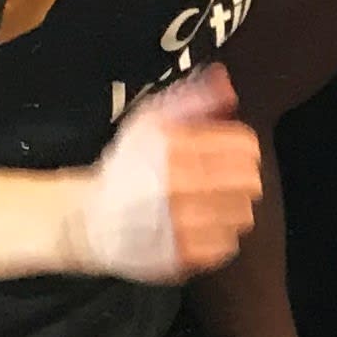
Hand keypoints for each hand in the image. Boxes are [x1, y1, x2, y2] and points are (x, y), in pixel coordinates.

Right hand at [80, 69, 263, 281]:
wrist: (87, 220)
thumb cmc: (125, 169)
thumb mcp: (150, 122)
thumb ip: (191, 99)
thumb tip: (224, 81)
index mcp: (173, 148)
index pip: (245, 146)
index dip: (241, 147)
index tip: (228, 152)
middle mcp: (177, 185)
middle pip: (249, 181)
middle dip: (238, 177)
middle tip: (219, 179)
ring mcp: (180, 224)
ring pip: (243, 214)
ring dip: (230, 207)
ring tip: (206, 203)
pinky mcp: (181, 255)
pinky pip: (227, 245)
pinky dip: (217, 236)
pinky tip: (197, 226)